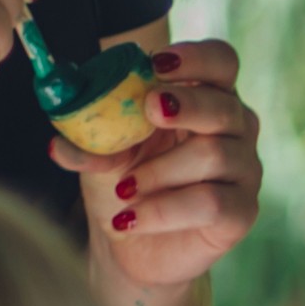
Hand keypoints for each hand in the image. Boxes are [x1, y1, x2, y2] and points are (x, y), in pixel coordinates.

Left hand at [88, 39, 264, 288]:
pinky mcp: (242, 212)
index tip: (157, 64)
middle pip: (225, 106)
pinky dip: (162, 210)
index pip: (222, 62)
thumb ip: (88, 141)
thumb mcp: (101, 154)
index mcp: (206, 99)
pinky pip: (210, 202)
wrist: (131, 247)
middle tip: (149, 110)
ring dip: (158, 171)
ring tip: (124, 190)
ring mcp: (244, 171)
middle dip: (186, 105)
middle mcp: (235, 130)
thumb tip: (60, 143)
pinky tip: (131, 219)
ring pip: (213, 156)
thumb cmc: (124, 185)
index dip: (197, 58)